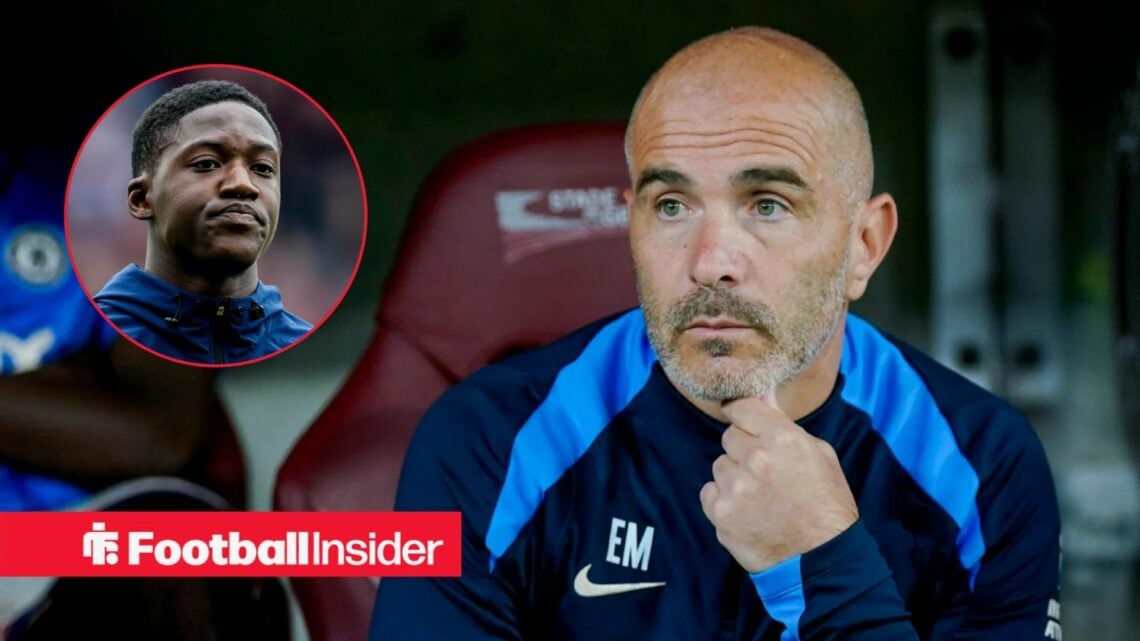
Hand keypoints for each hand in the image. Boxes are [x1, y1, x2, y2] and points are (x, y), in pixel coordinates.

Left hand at [699, 393, 857, 571]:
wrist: (822, 558)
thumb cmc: (826, 504)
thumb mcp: (820, 454)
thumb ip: (784, 423)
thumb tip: (763, 392)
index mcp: (782, 438)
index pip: (742, 408)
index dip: (741, 414)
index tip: (741, 421)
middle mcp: (756, 458)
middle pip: (729, 437)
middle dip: (743, 450)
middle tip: (764, 472)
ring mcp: (736, 487)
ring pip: (719, 466)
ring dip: (734, 477)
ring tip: (759, 497)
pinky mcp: (721, 513)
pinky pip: (709, 493)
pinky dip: (723, 501)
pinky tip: (746, 512)